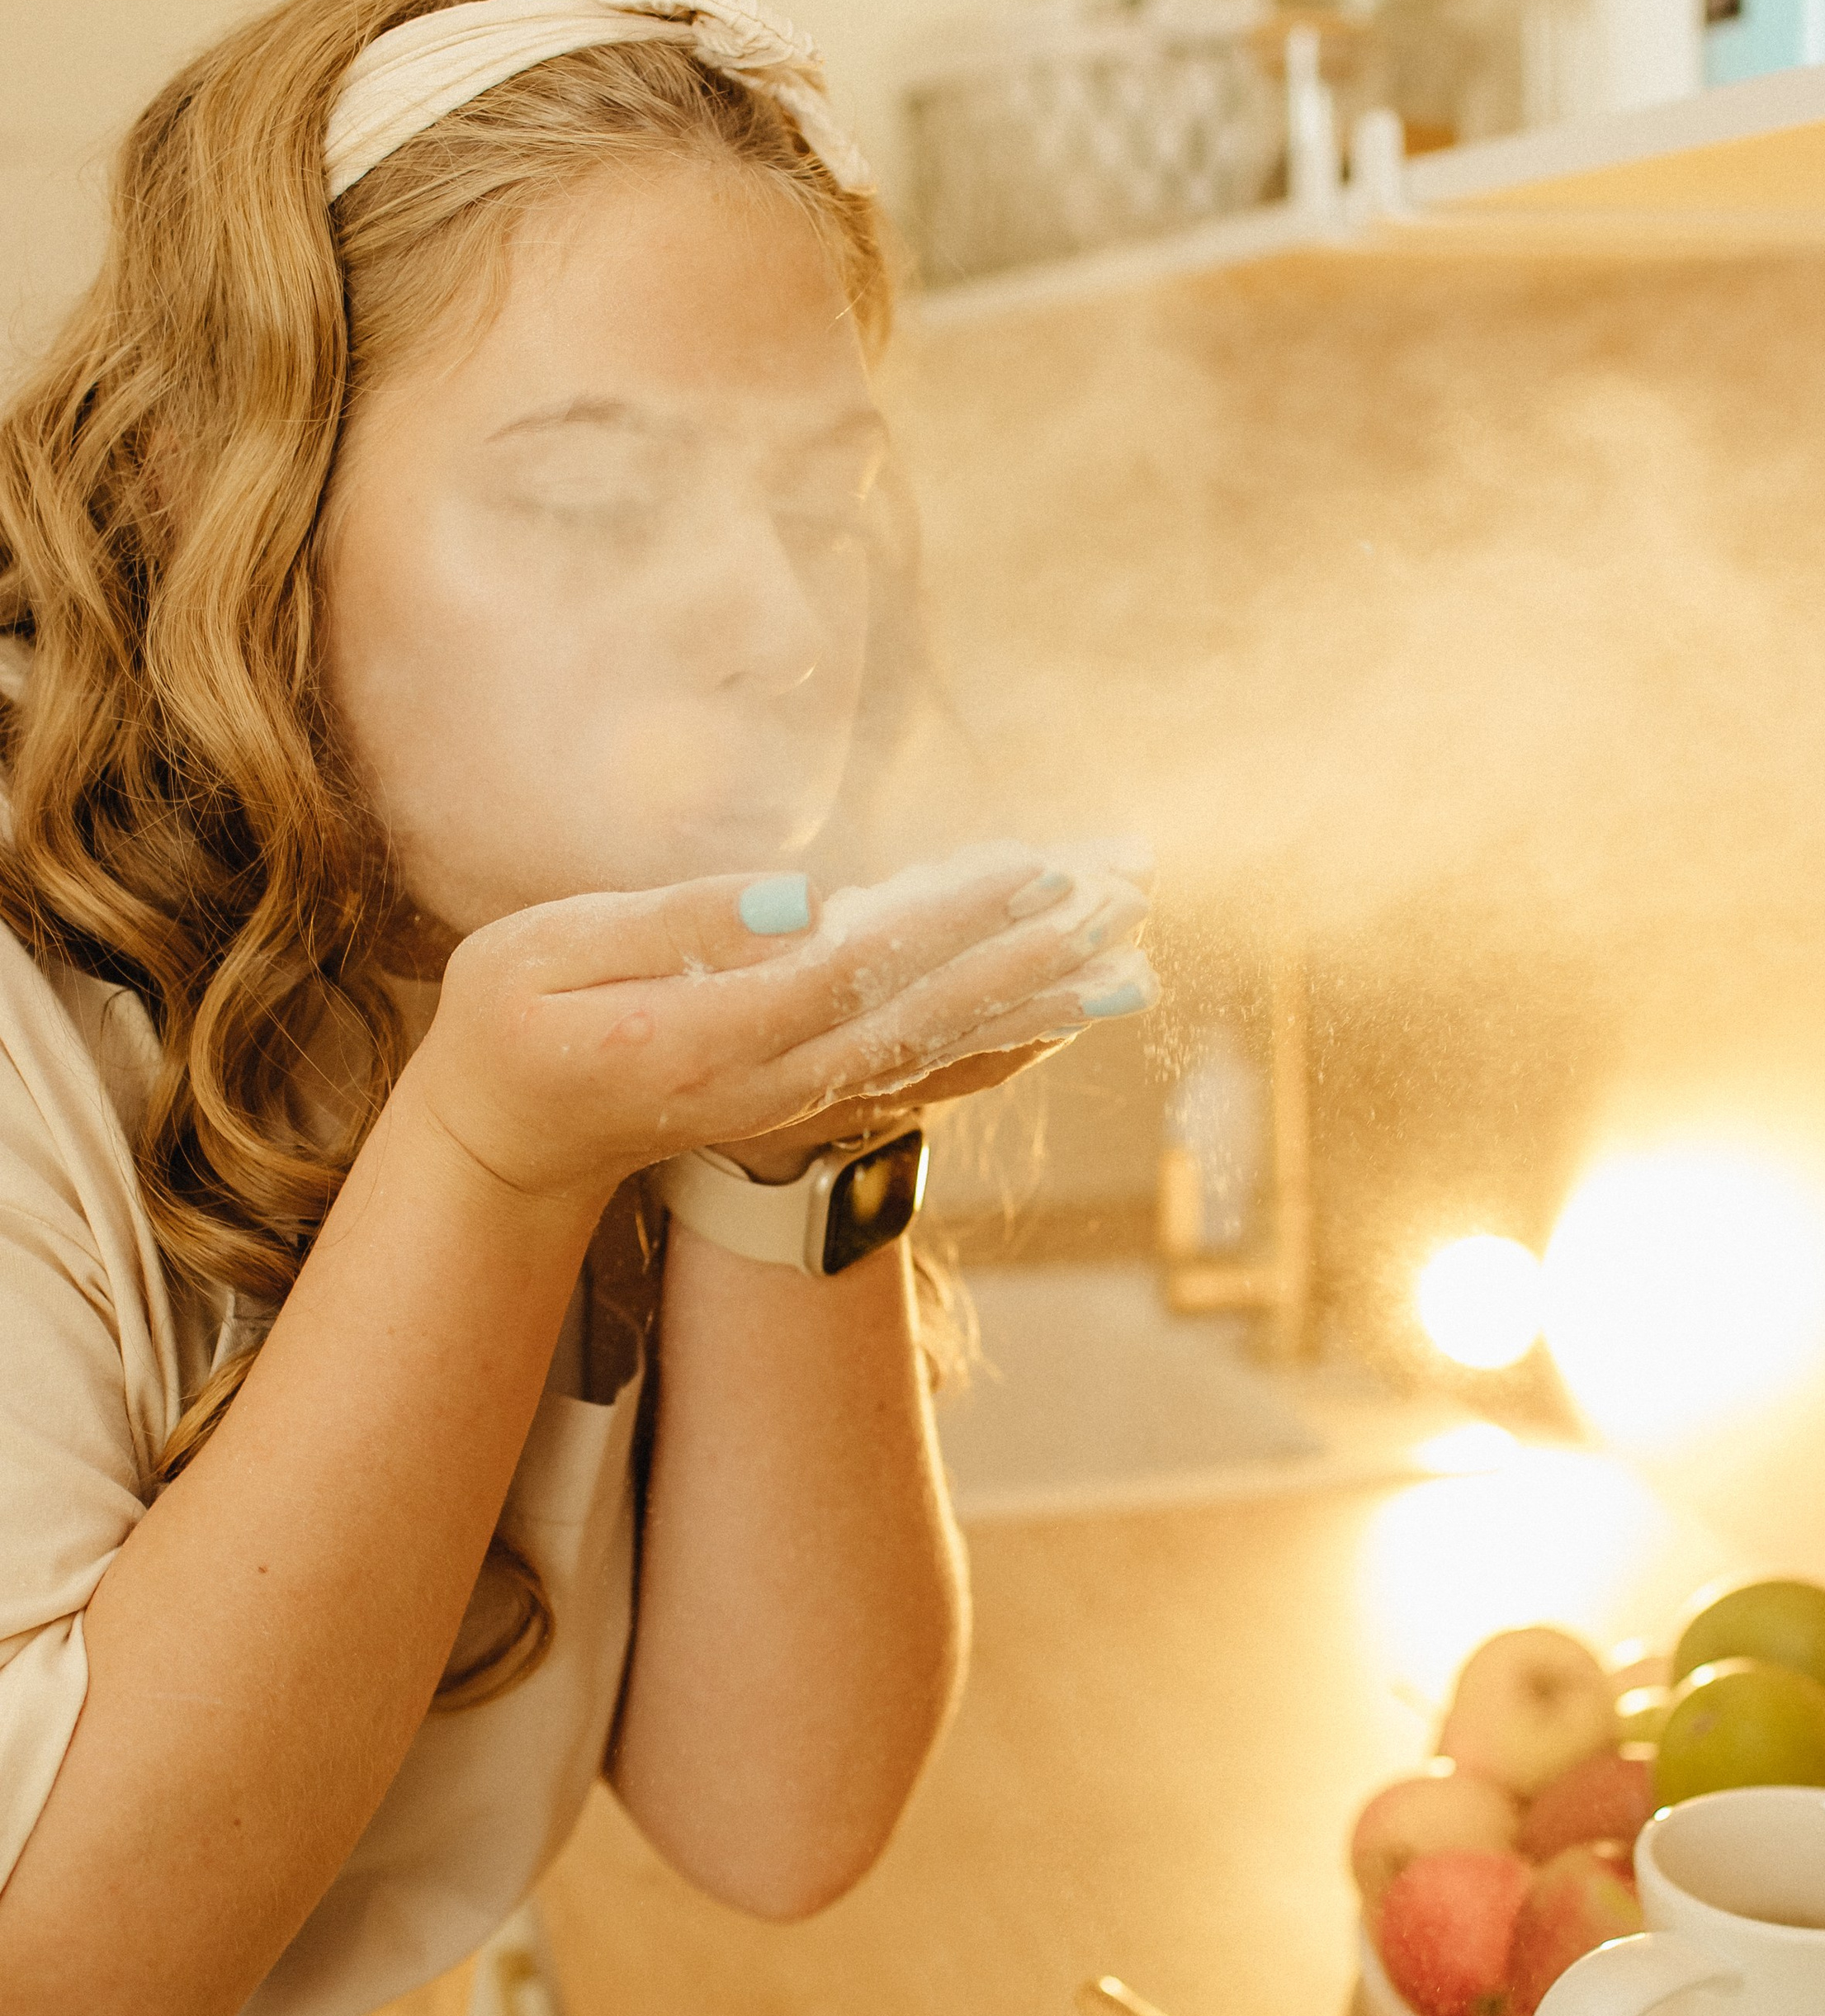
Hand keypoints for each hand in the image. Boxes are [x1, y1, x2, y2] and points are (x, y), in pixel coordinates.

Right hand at [406, 852, 1152, 1212]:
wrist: (508, 1144)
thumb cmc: (508, 1024)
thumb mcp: (540, 955)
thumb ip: (668, 926)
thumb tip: (800, 903)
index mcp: (697, 1041)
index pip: (849, 977)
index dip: (946, 928)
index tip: (1026, 872)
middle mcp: (765, 1088)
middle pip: (920, 1024)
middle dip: (1025, 963)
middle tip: (1115, 901)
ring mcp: (793, 1109)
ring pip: (937, 1062)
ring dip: (1036, 1011)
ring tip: (1126, 961)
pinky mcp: (807, 1110)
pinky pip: (923, 1085)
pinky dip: (1001, 1052)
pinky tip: (1063, 1020)